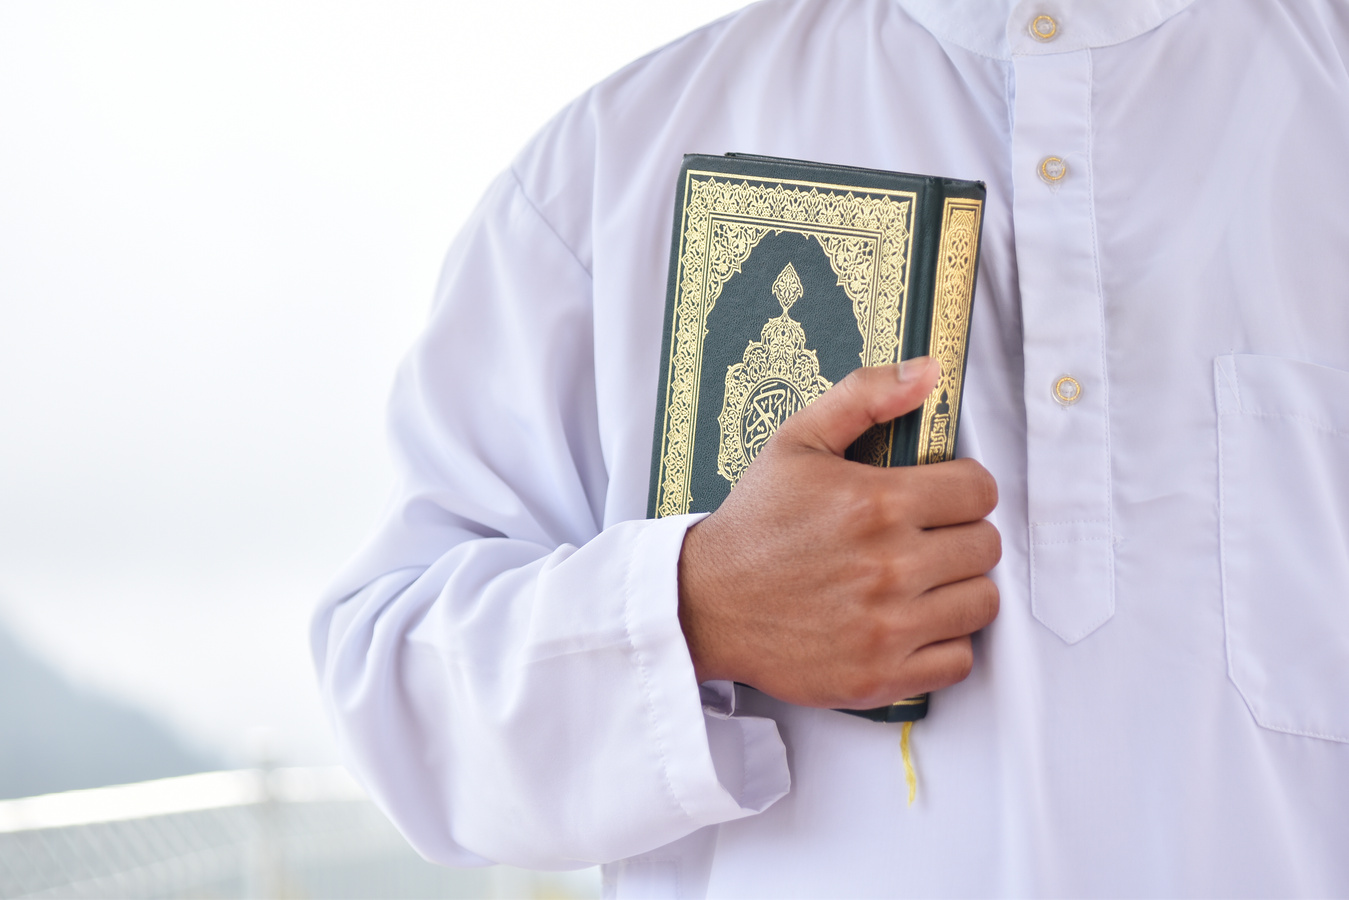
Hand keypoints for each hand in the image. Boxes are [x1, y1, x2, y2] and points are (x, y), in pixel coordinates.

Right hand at [677, 357, 1000, 708]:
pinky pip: (958, 661)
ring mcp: (888, 625)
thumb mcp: (796, 441)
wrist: (704, 603)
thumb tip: (928, 371)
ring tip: (924, 580)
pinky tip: (914, 623)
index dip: (965, 489)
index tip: (943, 498)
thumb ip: (864, 396)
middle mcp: (889, 565)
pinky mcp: (881, 675)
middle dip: (962, 537)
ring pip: (981, 603)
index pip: (980, 491)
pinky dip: (944, 644)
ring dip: (959, 589)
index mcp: (876, 502)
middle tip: (928, 539)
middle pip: (986, 546)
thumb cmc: (753, 524)